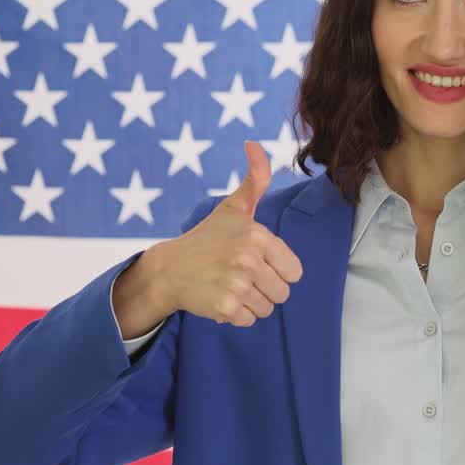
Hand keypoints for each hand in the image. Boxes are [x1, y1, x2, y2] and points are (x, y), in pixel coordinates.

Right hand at [147, 140, 303, 326]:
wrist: (169, 268)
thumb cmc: (208, 238)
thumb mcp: (234, 208)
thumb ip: (255, 179)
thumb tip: (254, 143)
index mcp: (258, 236)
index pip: (295, 272)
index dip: (278, 270)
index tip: (257, 262)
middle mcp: (248, 260)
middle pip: (283, 293)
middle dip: (265, 289)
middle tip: (241, 276)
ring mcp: (236, 285)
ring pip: (267, 309)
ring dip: (252, 303)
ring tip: (230, 286)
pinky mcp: (224, 308)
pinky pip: (248, 321)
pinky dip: (236, 315)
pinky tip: (220, 298)